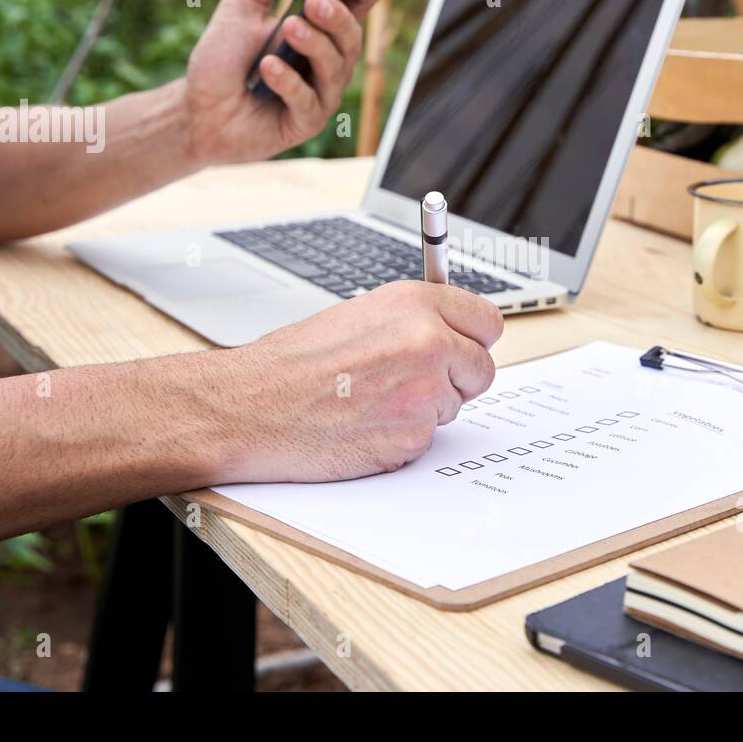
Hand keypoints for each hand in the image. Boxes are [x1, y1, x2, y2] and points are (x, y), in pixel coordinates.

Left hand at [185, 0, 380, 164]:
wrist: (197, 110)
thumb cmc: (223, 60)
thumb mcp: (240, 8)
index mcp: (320, 29)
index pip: (357, 2)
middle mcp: (328, 62)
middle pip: (352, 37)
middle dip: (336, 17)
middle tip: (313, 2)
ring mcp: (320, 93)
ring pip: (335, 68)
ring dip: (314, 45)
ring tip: (288, 28)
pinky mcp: (306, 122)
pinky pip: (309, 101)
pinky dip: (289, 82)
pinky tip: (268, 68)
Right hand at [212, 282, 503, 482]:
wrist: (254, 406)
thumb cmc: (295, 362)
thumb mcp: (362, 315)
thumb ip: (415, 321)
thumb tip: (452, 333)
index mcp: (416, 303)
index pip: (488, 322)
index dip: (471, 339)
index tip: (460, 348)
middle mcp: (429, 342)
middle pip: (481, 369)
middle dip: (455, 379)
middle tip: (410, 383)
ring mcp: (425, 391)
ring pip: (454, 406)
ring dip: (424, 410)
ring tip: (372, 401)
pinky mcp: (413, 436)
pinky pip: (427, 439)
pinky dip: (402, 438)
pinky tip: (365, 425)